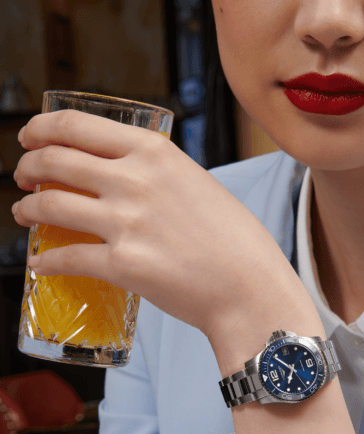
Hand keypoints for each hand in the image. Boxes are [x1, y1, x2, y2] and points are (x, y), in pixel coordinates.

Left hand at [12, 109, 301, 340]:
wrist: (249, 287)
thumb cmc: (235, 240)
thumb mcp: (198, 183)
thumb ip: (159, 173)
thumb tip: (127, 175)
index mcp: (154, 152)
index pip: (77, 125)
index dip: (41, 128)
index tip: (30, 136)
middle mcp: (134, 181)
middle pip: (54, 161)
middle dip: (27, 166)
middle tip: (23, 176)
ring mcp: (125, 223)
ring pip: (50, 206)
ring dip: (26, 209)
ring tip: (24, 214)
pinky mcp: (122, 265)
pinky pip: (66, 259)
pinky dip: (45, 262)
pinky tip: (40, 263)